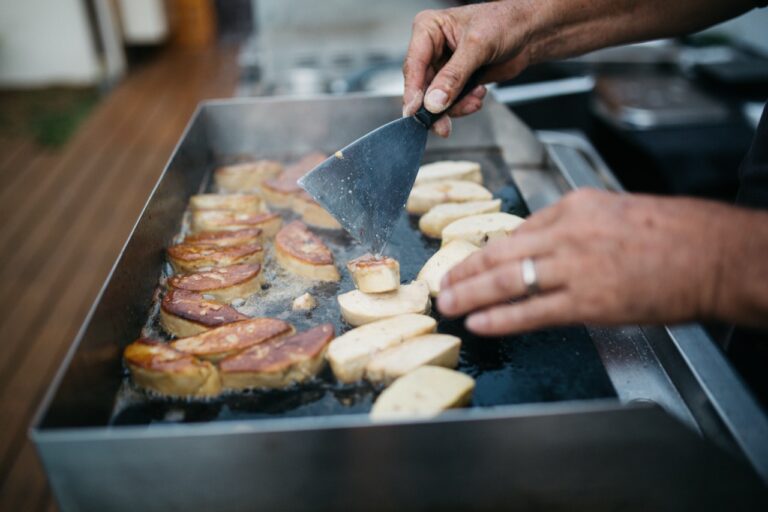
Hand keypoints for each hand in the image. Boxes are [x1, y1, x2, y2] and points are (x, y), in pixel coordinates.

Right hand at [402, 2, 535, 136]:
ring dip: (455, 106)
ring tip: (474, 99)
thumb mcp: (477, 47)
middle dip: (436, 106)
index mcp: (428, 29)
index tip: (416, 112)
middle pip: (421, 87)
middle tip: (443, 125)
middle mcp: (432, 48)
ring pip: (435, 99)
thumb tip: (434, 102)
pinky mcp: (455, 81)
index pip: (413, 65)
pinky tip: (478, 93)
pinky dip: (464, 105)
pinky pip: (450, 102)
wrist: (528, 33)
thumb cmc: (504, 23)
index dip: (413, 91)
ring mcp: (443, 67)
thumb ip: (454, 76)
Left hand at [436, 189, 744, 335]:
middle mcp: (568, 233)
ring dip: (471, 294)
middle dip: (465, 270)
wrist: (716, 254)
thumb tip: (542, 245)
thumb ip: (576, 228)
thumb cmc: (675, 234)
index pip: (517, 230)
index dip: (487, 250)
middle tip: (440, 283)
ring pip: (508, 280)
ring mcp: (576, 267)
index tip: (467, 261)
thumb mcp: (615, 213)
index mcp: (575, 206)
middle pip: (500, 252)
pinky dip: (501, 318)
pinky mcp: (589, 301)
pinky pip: (533, 311)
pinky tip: (479, 323)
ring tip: (447, 304)